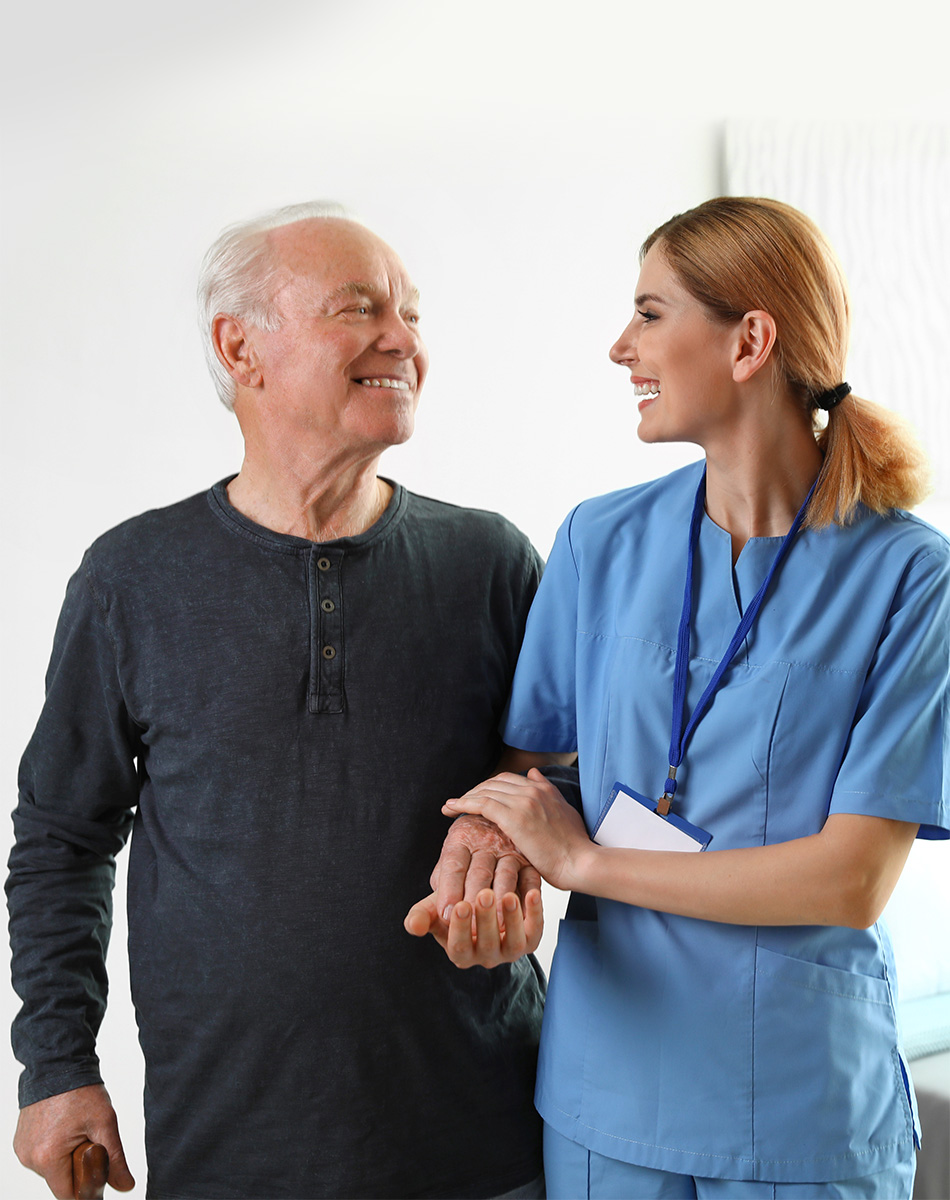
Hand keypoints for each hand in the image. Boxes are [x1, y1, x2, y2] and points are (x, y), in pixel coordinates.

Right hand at [14, 1083, 134, 1198]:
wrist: (59, 1064)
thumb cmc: (80, 1090)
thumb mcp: (104, 1123)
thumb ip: (115, 1159)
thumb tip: (125, 1185)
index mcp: (47, 1157)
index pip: (67, 1194)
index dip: (86, 1186)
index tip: (97, 1171)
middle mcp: (29, 1157)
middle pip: (59, 1180)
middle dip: (77, 1166)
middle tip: (88, 1139)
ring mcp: (22, 1149)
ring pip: (51, 1168)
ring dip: (66, 1156)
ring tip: (76, 1128)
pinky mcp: (21, 1140)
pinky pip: (41, 1155)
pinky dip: (55, 1147)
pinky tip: (64, 1127)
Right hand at [404, 886, 542, 968]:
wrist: (480, 895)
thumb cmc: (455, 903)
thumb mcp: (435, 908)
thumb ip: (422, 916)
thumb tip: (413, 926)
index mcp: (460, 952)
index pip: (459, 947)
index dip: (460, 929)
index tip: (460, 905)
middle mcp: (486, 956)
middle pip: (488, 944)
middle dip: (486, 919)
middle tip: (484, 894)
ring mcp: (509, 950)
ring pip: (514, 943)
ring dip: (513, 920)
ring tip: (509, 896)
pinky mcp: (530, 939)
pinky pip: (535, 931)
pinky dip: (536, 914)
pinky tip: (533, 893)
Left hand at [429, 814, 540, 921]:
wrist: (493, 833)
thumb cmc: (463, 871)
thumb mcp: (442, 884)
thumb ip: (426, 910)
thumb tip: (412, 927)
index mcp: (459, 841)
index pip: (453, 865)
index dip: (449, 889)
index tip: (446, 914)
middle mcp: (485, 842)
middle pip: (479, 872)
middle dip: (474, 897)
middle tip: (472, 921)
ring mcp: (510, 852)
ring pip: (506, 876)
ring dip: (502, 901)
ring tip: (498, 926)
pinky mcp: (530, 863)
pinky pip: (532, 880)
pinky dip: (530, 898)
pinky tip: (524, 913)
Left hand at [442, 768, 590, 889]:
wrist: (581, 862)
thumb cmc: (574, 846)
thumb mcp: (564, 811)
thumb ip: (547, 792)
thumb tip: (533, 774)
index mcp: (543, 789)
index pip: (507, 779)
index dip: (488, 786)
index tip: (477, 797)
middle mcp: (532, 790)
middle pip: (493, 782)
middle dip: (474, 791)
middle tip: (460, 803)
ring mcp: (523, 802)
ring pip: (485, 791)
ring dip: (465, 797)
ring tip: (450, 807)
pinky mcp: (514, 817)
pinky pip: (482, 804)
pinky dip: (463, 804)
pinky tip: (451, 809)